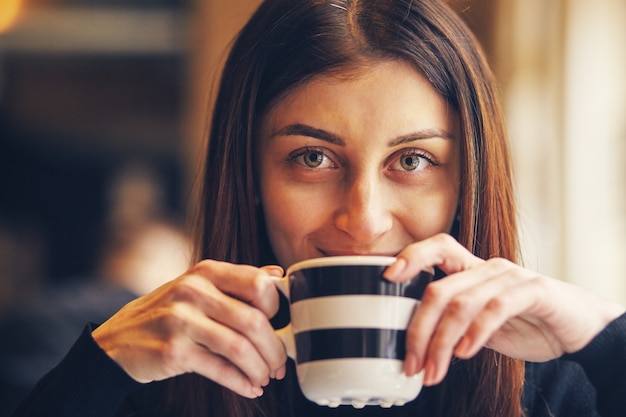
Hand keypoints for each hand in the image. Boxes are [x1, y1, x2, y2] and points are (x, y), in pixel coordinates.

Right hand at [92, 260, 286, 398]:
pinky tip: (250, 388)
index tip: (279, 327)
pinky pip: (220, 370)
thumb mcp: (197, 287)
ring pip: (240, 348)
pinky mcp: (172, 351)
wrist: (115, 342)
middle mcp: (193, 291)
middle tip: (280, 364)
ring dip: (260, 369)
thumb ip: (235, 281)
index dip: (277, 308)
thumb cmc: (167, 314)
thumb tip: (277, 275)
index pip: (258, 283)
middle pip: (254, 321)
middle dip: (275, 349)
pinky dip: (242, 383)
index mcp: (205, 272)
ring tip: (266, 378)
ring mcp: (180, 320)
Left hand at [383, 233, 624, 385]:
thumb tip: (413, 347)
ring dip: (442, 343)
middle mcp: (487, 267)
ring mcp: (510, 276)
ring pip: (462, 303)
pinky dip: (475, 333)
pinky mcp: (533, 291)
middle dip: (418, 330)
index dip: (410, 256)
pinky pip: (495, 309)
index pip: (436, 247)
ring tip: (433, 371)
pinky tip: (465, 354)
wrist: (575, 328)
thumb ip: (452, 324)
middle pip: (439, 289)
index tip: (386, 278)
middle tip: (410, 364)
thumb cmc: (524, 323)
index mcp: (471, 269)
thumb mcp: (479, 323)